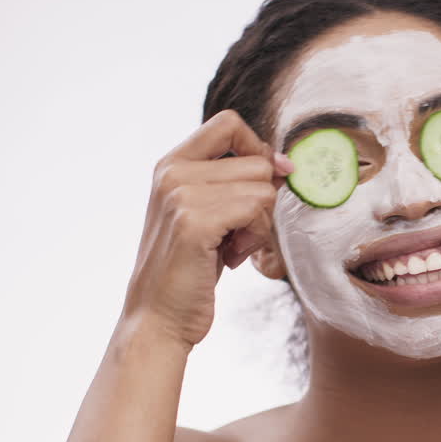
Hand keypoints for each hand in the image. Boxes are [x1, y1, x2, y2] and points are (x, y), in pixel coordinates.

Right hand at [120, 109, 292, 348]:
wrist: (158, 319)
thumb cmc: (189, 269)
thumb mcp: (206, 214)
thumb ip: (232, 183)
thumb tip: (282, 163)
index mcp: (171, 164)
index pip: (228, 123)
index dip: (257, 148)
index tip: (266, 180)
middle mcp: (171, 172)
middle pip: (256, 161)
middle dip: (262, 200)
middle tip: (238, 234)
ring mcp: (180, 195)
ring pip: (262, 188)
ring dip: (259, 224)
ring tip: (231, 248)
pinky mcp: (194, 223)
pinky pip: (256, 210)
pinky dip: (255, 238)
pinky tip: (232, 258)